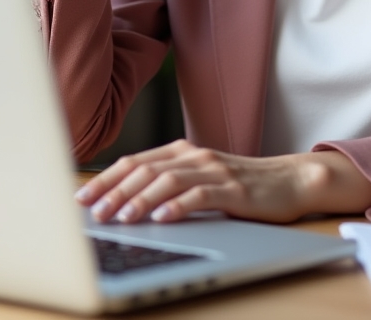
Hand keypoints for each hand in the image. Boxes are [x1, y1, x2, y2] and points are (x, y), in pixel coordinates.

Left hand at [76, 139, 370, 224]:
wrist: (288, 181)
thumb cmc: (239, 186)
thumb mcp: (199, 180)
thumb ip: (168, 185)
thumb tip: (122, 204)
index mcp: (182, 151)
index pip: (135, 162)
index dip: (106, 179)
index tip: (83, 198)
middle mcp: (194, 155)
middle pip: (146, 170)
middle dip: (115, 191)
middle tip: (93, 212)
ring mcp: (214, 170)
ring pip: (168, 180)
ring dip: (141, 199)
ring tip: (121, 217)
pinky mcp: (233, 188)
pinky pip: (200, 195)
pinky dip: (178, 206)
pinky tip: (163, 219)